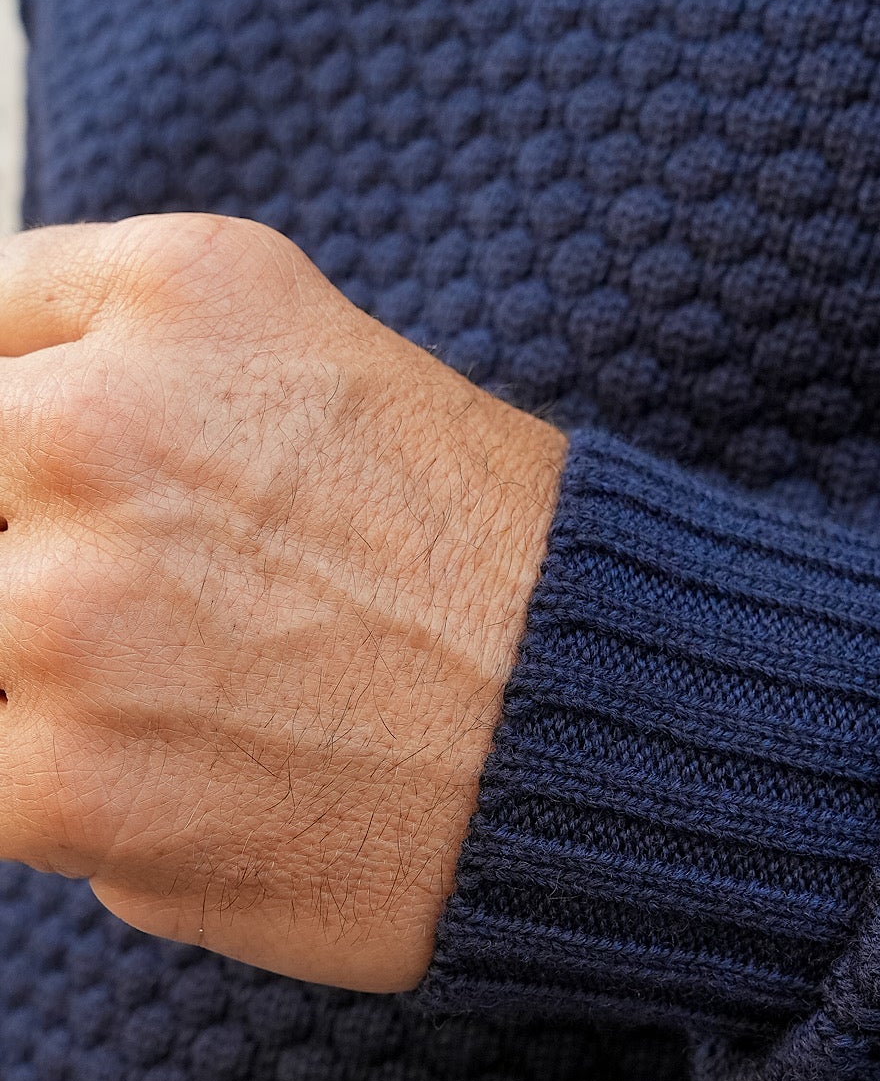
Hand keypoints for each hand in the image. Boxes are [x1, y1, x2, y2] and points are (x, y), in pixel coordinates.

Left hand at [0, 214, 565, 989]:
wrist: (620, 737)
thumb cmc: (492, 567)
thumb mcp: (325, 368)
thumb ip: (131, 364)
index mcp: (177, 291)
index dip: (34, 442)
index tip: (73, 500)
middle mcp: (99, 423)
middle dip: (37, 553)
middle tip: (166, 605)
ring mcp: (65, 606)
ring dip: (40, 674)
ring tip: (183, 699)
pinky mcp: (64, 779)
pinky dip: (52, 789)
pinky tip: (173, 784)